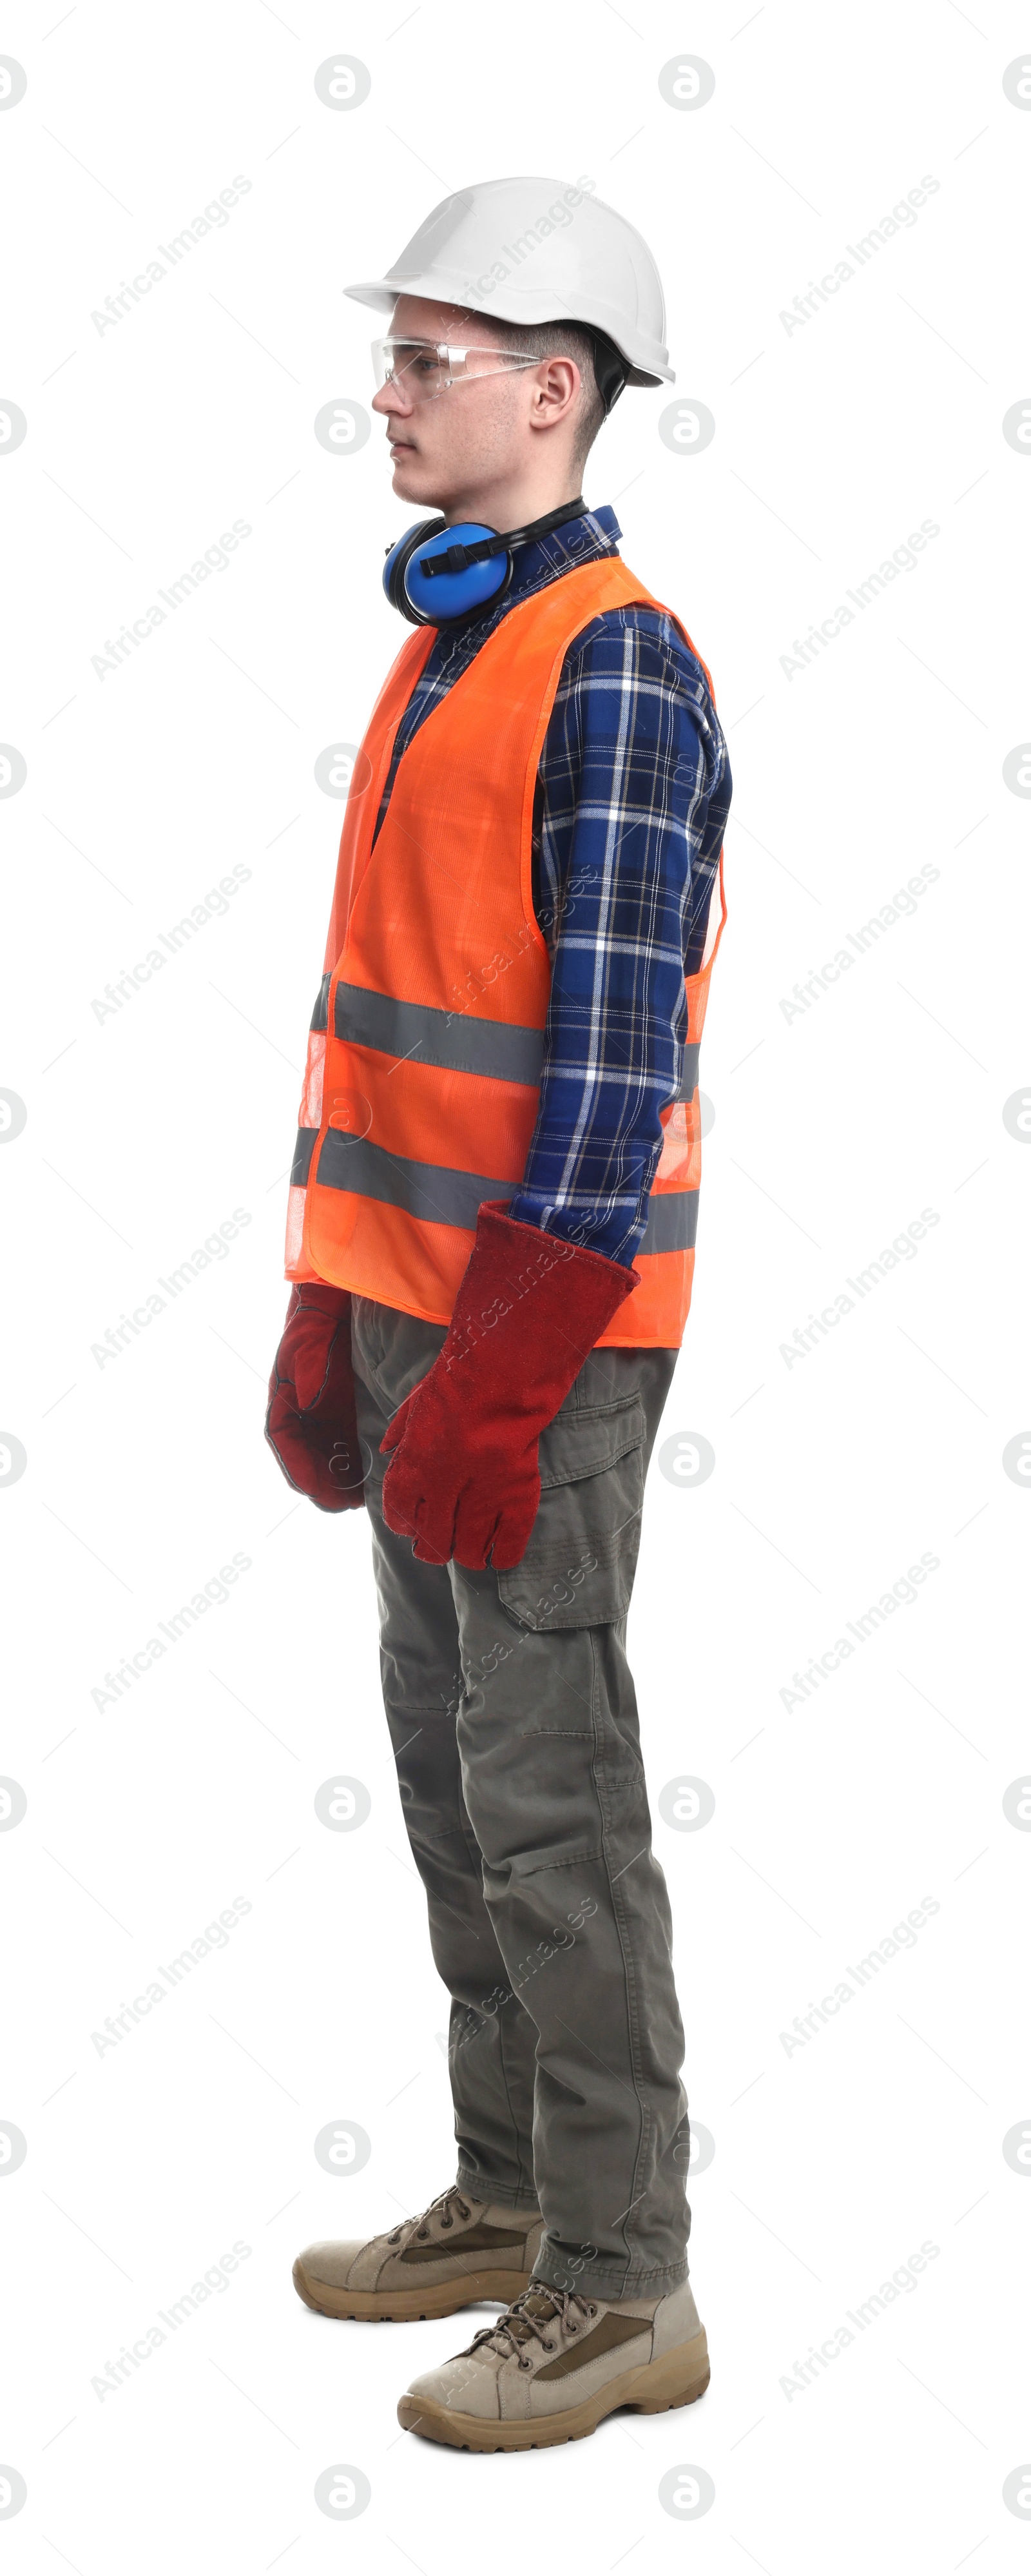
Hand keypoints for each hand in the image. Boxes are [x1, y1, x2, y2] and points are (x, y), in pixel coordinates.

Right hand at [265, 1284, 364, 1512]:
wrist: (337, 1301)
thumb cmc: (318, 1319)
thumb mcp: (310, 1339)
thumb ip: (307, 1368)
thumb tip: (305, 1401)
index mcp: (284, 1398)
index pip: (284, 1442)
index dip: (298, 1468)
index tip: (314, 1491)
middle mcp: (300, 1410)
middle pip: (305, 1457)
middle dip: (321, 1484)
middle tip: (343, 1505)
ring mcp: (321, 1412)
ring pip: (324, 1455)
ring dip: (336, 1479)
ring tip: (357, 1499)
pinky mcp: (343, 1410)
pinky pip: (344, 1443)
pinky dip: (351, 1462)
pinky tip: (368, 1476)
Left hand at [378, 1201, 636, 1567]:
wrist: (505, 1366)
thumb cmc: (458, 1378)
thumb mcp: (415, 1402)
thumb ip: (400, 1433)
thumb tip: (386, 1453)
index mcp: (413, 1464)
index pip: (400, 1515)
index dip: (404, 1524)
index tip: (411, 1524)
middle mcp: (443, 1485)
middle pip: (431, 1540)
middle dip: (431, 1547)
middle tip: (438, 1545)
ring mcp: (483, 1491)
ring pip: (466, 1549)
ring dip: (463, 1555)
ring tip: (467, 1551)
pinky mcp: (517, 1492)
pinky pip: (509, 1542)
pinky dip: (502, 1555)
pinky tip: (497, 1555)